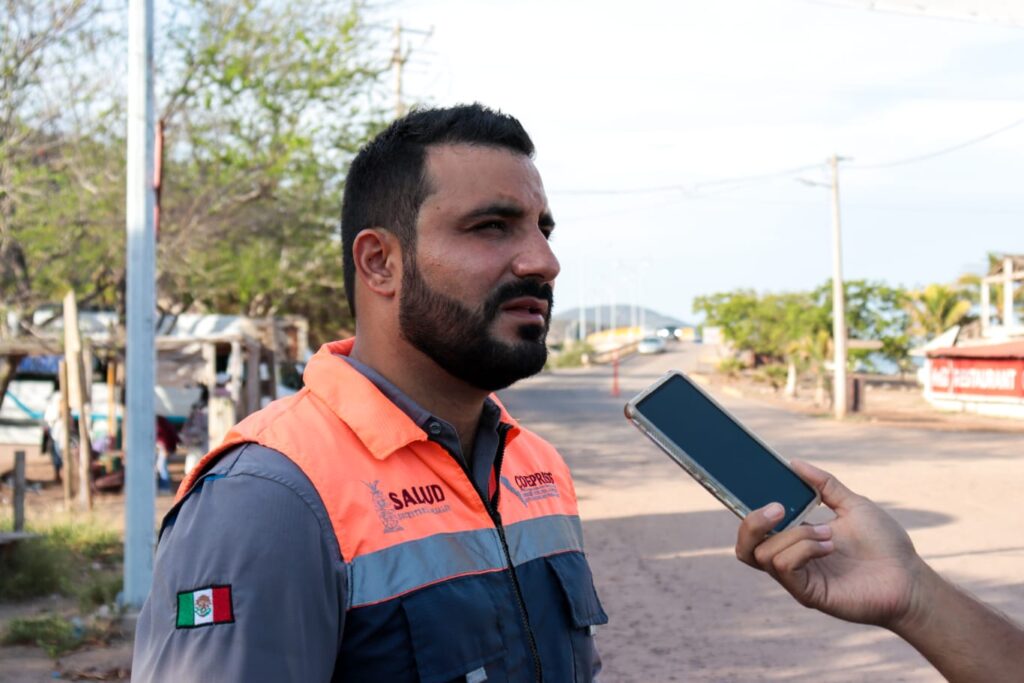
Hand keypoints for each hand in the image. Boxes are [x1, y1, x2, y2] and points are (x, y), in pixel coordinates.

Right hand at [735, 460, 926, 629]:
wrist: (909, 577)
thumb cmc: (884, 544)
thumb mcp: (852, 504)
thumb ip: (824, 484)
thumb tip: (794, 462)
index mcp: (796, 538)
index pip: (756, 528)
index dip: (748, 510)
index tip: (754, 485)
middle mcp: (791, 559)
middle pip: (745, 545)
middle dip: (753, 522)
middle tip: (778, 507)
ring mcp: (798, 578)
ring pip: (765, 553)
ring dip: (795, 535)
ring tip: (828, 534)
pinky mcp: (807, 594)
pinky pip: (784, 567)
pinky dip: (802, 549)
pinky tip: (828, 546)